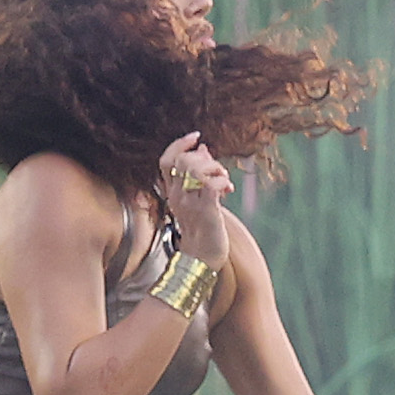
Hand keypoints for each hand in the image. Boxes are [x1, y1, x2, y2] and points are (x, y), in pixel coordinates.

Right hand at [159, 134, 237, 259]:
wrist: (202, 257)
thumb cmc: (202, 227)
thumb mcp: (197, 198)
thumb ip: (198, 174)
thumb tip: (203, 149)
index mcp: (172, 191)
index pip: (166, 160)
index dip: (179, 144)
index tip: (195, 137)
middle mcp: (177, 196)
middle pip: (183, 161)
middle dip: (205, 158)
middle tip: (218, 170)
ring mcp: (189, 204)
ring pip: (196, 170)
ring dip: (215, 168)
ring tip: (224, 179)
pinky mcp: (205, 211)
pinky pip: (211, 186)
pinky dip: (223, 182)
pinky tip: (228, 190)